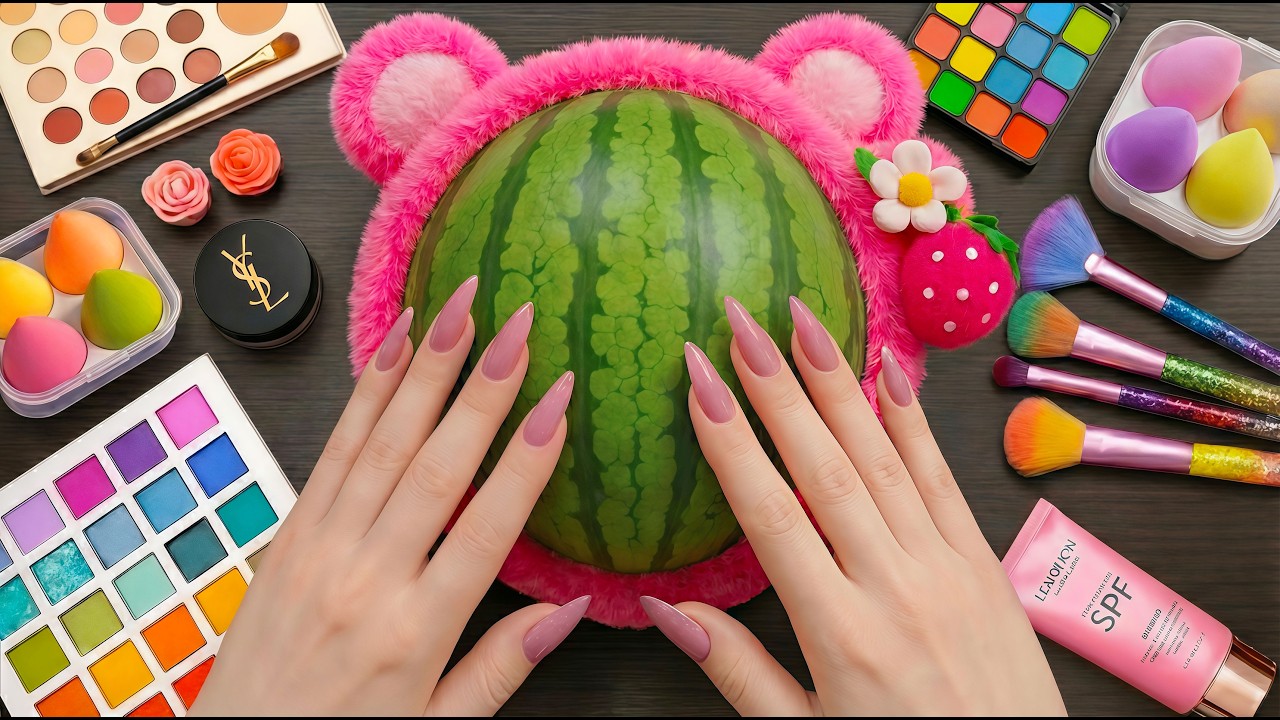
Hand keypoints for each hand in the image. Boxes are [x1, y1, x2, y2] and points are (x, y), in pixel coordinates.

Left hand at [192, 278, 587, 715]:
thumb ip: (502, 665)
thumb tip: (570, 610)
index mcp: (415, 630)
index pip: (488, 526)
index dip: (528, 457)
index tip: (561, 398)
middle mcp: (366, 577)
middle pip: (436, 465)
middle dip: (483, 387)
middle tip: (520, 322)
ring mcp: (321, 547)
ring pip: (382, 442)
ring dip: (425, 368)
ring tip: (459, 307)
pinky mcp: (290, 532)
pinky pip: (333, 449)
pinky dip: (366, 392)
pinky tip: (392, 346)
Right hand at [644, 296, 1064, 715]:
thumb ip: (737, 669)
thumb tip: (666, 609)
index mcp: (841, 633)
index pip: (771, 514)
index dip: (730, 441)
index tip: (697, 379)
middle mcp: (896, 586)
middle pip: (826, 467)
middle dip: (777, 386)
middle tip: (741, 319)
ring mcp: (948, 568)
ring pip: (885, 458)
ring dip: (839, 383)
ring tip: (803, 321)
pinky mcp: (985, 564)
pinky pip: (945, 479)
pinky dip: (914, 421)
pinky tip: (890, 371)